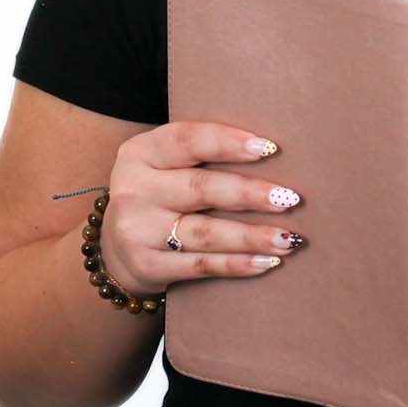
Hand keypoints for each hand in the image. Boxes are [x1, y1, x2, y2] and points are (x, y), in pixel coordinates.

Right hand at [99, 121, 307, 296]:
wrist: (117, 244)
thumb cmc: (163, 190)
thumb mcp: (168, 162)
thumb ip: (205, 153)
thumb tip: (274, 151)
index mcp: (141, 152)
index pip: (187, 140)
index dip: (228, 143)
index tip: (269, 148)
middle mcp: (134, 190)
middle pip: (200, 188)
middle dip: (250, 194)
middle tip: (290, 198)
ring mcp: (137, 231)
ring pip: (205, 232)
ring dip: (251, 236)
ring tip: (288, 237)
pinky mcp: (147, 266)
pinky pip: (200, 265)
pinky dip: (237, 264)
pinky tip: (267, 261)